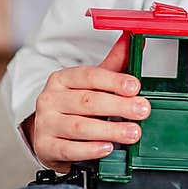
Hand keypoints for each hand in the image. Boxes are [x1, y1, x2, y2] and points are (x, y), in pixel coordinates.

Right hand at [27, 31, 150, 173]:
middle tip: (142, 111)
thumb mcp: (92, 85)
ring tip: (132, 132)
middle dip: (119, 106)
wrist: (50, 136)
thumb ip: (114, 64)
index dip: (114, 81)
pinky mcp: (45, 147)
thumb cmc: (75, 107)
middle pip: (87, 101)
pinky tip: (107, 148)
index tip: (135, 87)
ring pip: (80, 126)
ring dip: (110, 130)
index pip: (89, 76)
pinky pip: (69, 149)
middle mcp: (50, 99)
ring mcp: (45, 124)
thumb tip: (133, 39)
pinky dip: (90, 150)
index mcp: (62, 79)